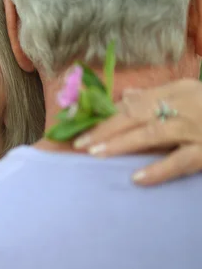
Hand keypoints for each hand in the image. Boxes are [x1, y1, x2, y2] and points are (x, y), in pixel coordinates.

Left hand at [73, 79, 201, 185]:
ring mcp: (194, 129)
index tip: (81, 123)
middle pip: (136, 114)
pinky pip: (180, 162)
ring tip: (94, 152)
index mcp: (177, 90)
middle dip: (104, 128)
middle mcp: (183, 106)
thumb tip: (125, 95)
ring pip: (151, 134)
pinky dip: (158, 170)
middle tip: (79, 142)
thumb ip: (157, 96)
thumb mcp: (190, 93)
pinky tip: (136, 178)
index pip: (134, 102)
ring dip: (120, 143)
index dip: (106, 114)